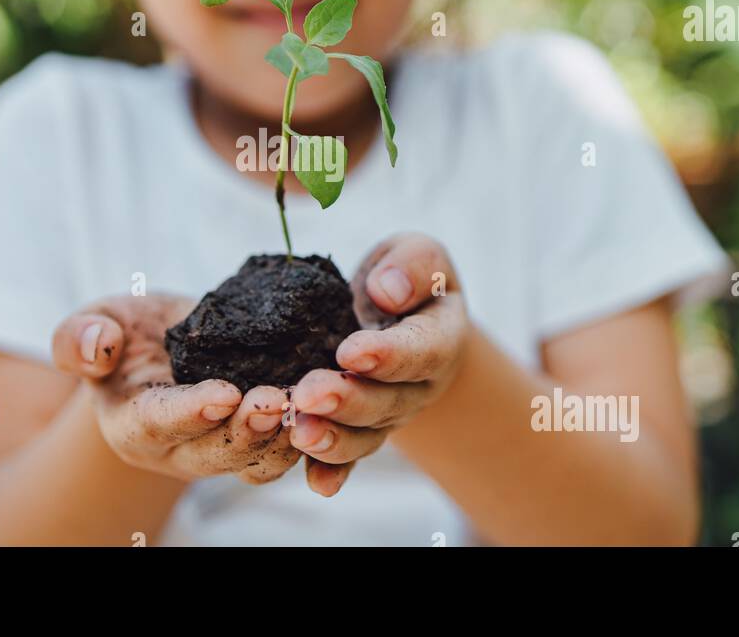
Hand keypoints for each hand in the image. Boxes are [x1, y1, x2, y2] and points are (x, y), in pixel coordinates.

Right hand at [52, 294, 302, 484]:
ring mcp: (219, 454)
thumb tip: (95, 347)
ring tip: (311, 405)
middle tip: (277, 400)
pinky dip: (309, 437)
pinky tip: (332, 407)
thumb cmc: (124, 334)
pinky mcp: (255, 446)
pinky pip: (284, 453)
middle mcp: (177, 452)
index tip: (224, 394)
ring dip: (285, 439)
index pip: (159, 423)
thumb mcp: (94, 322)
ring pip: (255, 462)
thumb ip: (79, 337)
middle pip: (213, 453)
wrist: (162, 348)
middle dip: (247, 430)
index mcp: (132, 425)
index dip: (191, 412)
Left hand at [290, 233, 469, 495]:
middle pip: (387, 401)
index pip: (419, 350)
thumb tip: (386, 291)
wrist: (400, 316)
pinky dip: (332, 472)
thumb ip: (413, 266)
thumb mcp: (419, 255)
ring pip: (365, 434)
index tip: (350, 352)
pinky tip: (315, 484)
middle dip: (348, 400)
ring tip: (299, 433)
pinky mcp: (361, 430)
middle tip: (308, 394)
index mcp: (439, 338)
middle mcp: (417, 386)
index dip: (387, 355)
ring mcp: (389, 414)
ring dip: (332, 438)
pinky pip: (349, 457)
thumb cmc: (405, 279)